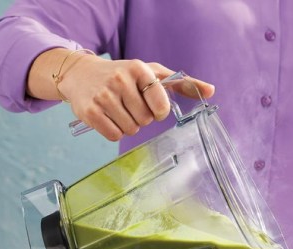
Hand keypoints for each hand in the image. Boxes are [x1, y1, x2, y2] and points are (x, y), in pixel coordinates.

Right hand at [29, 49, 214, 140]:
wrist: (81, 74)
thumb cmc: (123, 74)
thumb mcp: (152, 73)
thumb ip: (183, 83)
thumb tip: (211, 91)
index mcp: (139, 69)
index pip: (161, 104)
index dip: (159, 111)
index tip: (153, 106)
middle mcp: (120, 80)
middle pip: (145, 120)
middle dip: (141, 117)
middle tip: (130, 105)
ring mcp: (103, 96)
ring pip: (130, 129)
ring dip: (128, 125)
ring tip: (119, 110)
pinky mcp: (90, 112)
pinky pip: (114, 135)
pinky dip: (114, 131)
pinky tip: (109, 117)